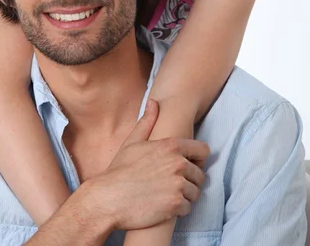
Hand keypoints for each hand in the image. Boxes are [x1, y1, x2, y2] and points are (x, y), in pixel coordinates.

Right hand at [90, 99, 208, 230]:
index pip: (203, 150)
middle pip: (200, 174)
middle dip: (189, 181)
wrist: (108, 198)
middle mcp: (178, 163)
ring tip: (167, 195)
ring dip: (185, 196)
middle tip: (172, 185)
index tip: (187, 165)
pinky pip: (188, 208)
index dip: (196, 159)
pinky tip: (164, 206)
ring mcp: (178, 184)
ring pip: (195, 193)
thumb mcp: (133, 141)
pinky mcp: (176, 204)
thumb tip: (154, 102)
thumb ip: (148, 121)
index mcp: (171, 145)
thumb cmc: (120, 169)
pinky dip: (179, 210)